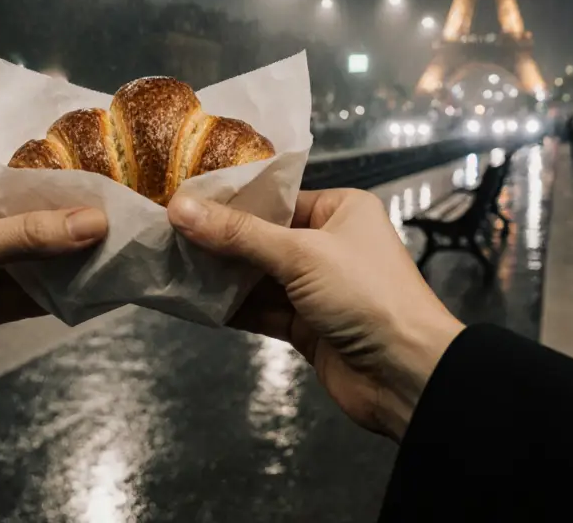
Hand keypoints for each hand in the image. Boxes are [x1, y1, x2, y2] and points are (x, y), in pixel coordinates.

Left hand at [0, 160, 107, 392]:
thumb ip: (28, 237)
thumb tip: (97, 222)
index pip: (26, 175)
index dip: (71, 181)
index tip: (121, 184)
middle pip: (38, 218)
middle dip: (80, 225)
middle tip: (136, 225)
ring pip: (38, 260)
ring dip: (74, 264)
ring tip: (128, 259)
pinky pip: (28, 297)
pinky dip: (58, 298)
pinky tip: (97, 296)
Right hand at [168, 189, 463, 438]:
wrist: (407, 376)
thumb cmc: (367, 296)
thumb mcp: (300, 255)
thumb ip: (238, 234)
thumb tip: (179, 208)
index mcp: (341, 210)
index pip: (276, 196)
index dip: (230, 198)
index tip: (180, 195)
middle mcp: (329, 243)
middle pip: (261, 236)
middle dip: (217, 238)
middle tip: (164, 231)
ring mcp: (316, 287)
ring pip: (257, 275)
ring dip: (219, 274)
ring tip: (169, 262)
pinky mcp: (306, 325)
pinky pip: (260, 308)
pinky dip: (230, 306)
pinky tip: (193, 300)